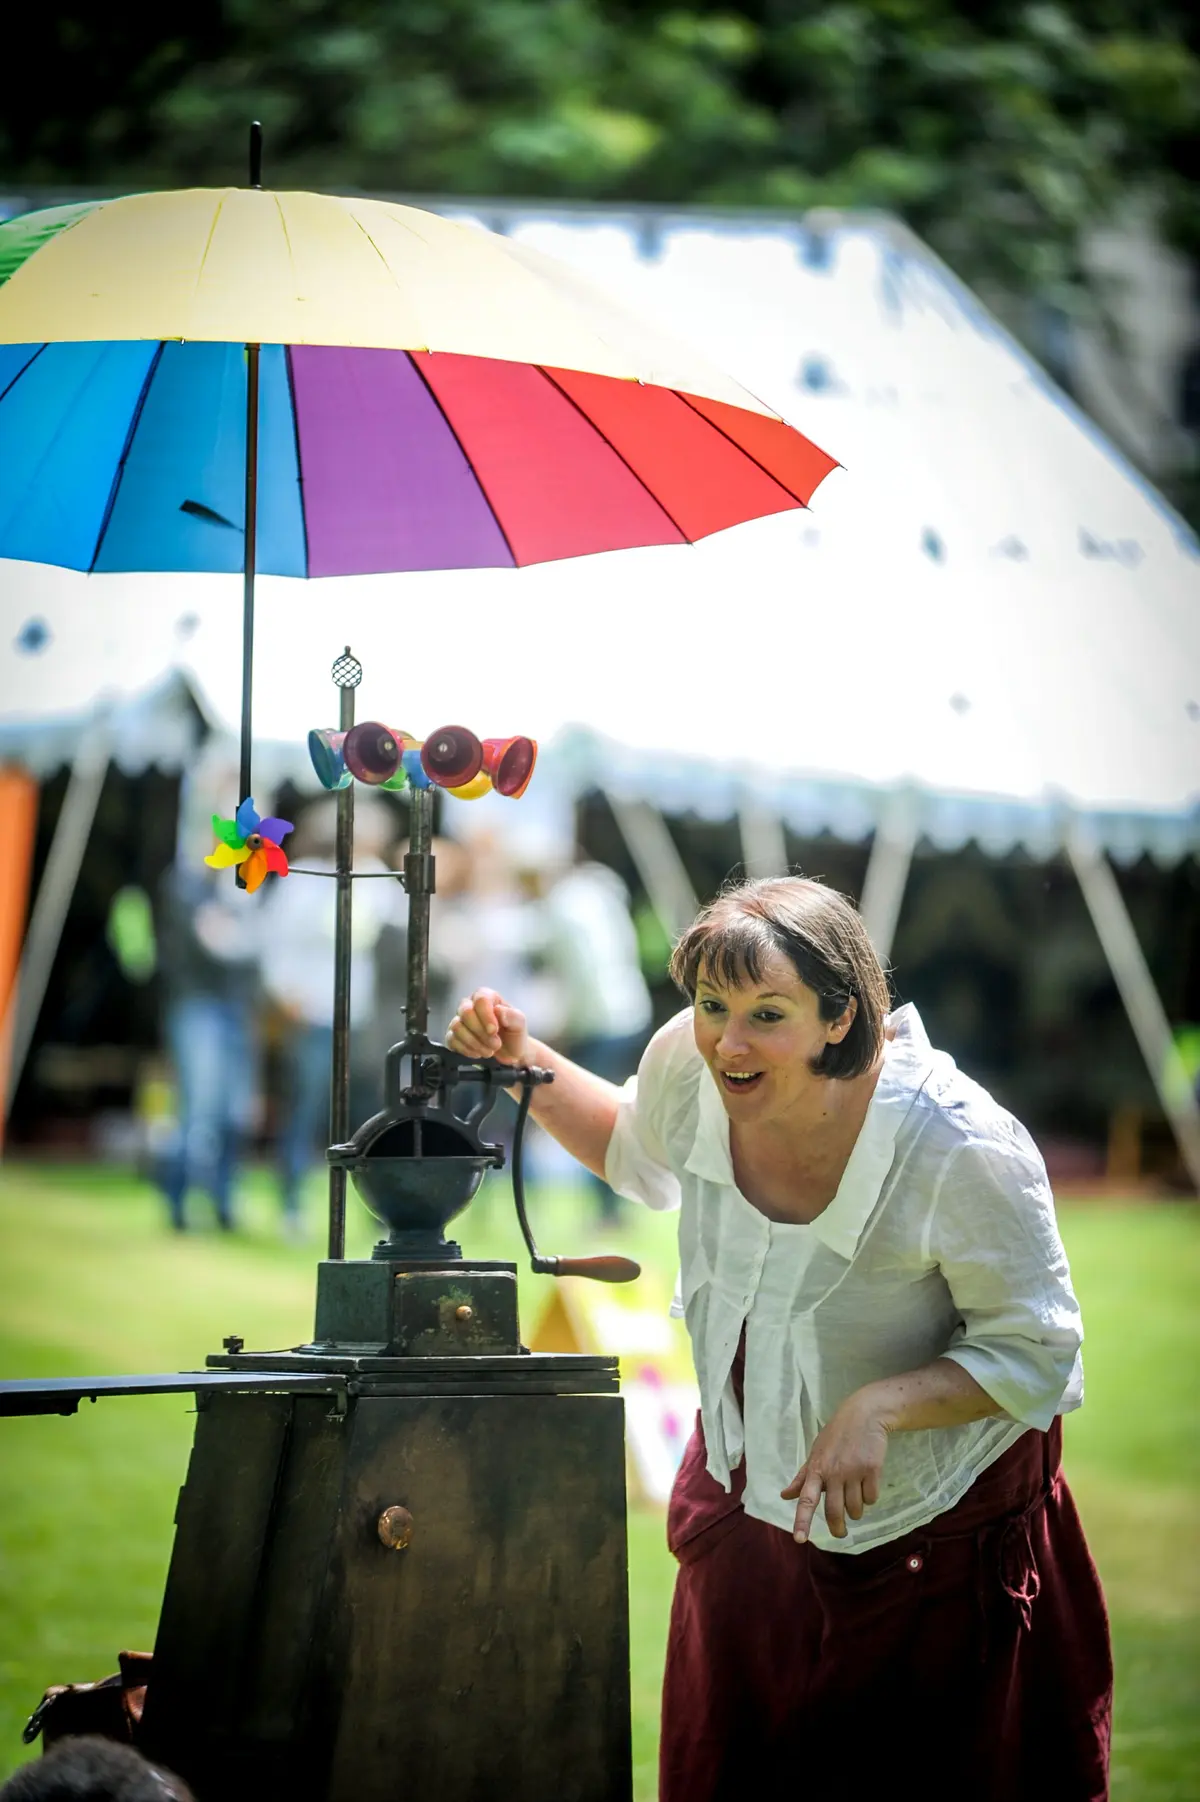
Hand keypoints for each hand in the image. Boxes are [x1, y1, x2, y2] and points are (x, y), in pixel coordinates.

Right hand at [446, 988, 531, 1066]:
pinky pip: (451, 1039)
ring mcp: (460, 1020)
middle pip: (466, 1012)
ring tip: (489, 1050)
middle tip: (495, 1044)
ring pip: (457, 1027)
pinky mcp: (453, 1035)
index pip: (481, 999)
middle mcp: (471, 1005)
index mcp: (488, 997)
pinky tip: (478, 1053)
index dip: (486, 1015)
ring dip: (475, 1043)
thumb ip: (513, 1016)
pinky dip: (466, 1049)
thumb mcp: (520, 1025)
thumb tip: (498, 1010)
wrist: (510, 1052)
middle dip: (481, 1032)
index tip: (494, 1030)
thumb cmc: (514, 1034)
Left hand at [780, 1392, 890, 1542]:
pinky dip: (870, 1497)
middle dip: (838, 1528)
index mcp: (816, 1469)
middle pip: (835, 1512)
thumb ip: (802, 1478)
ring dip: (856, 1510)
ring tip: (855, 1497)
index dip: (802, 1521)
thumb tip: (784, 1496)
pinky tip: (867, 1483)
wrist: (864, 1415)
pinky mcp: (873, 1470)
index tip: (799, 1540)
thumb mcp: (816, 1453)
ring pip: (856, 1509)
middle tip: (840, 1532)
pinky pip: (871, 1498)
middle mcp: (834, 1473)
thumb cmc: (836, 1435)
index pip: (807, 1500)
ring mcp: (854, 1471)